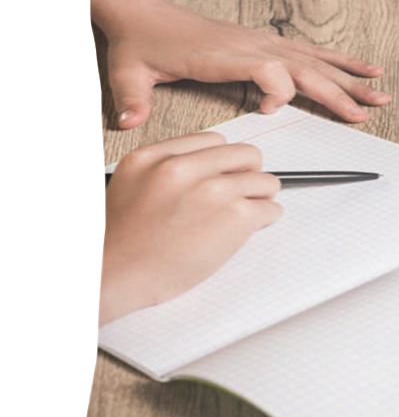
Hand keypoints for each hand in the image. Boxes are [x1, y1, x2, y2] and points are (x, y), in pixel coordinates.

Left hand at [83, 0, 390, 128]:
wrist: (141, 12)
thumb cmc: (142, 42)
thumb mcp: (130, 71)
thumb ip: (132, 98)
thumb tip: (129, 123)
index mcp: (226, 53)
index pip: (269, 69)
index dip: (278, 91)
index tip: (268, 111)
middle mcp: (252, 44)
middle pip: (306, 69)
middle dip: (339, 92)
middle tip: (367, 112)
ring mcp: (262, 42)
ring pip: (316, 61)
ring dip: (349, 78)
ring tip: (378, 92)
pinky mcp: (265, 43)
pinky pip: (308, 53)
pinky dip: (337, 61)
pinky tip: (359, 68)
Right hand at [100, 132, 281, 324]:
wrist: (111, 275)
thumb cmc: (120, 244)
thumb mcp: (130, 186)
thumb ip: (165, 172)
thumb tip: (208, 173)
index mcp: (155, 157)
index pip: (212, 141)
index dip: (224, 161)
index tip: (227, 174)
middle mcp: (184, 167)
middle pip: (244, 154)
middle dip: (250, 173)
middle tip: (249, 191)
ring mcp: (212, 189)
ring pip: (264, 181)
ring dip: (262, 197)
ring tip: (253, 212)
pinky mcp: (234, 216)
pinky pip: (270, 209)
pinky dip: (267, 218)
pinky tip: (255, 226)